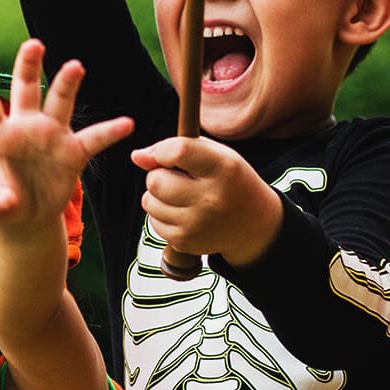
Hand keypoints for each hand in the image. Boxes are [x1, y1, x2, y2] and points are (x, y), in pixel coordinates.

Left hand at [0, 39, 132, 228]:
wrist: (27, 216)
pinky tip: (126, 124)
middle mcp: (25, 127)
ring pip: (60, 102)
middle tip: (33, 44)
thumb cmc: (3, 204)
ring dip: (66, 84)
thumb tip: (8, 200)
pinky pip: (94, 139)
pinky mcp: (73, 152)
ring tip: (75, 67)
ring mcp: (51, 136)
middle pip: (25, 90)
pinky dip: (110, 132)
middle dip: (28, 66)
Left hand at [130, 137, 283, 266]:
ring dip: (157, 196)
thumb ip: (177, 148)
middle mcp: (210, 199)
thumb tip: (137, 156)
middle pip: (156, 181)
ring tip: (181, 195)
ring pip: (149, 202)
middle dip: (157, 175)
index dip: (163, 151)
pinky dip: (161, 215)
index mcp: (223, 169)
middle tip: (175, 177)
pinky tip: (183, 212)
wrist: (252, 225)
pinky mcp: (185, 242)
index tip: (165, 155)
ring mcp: (197, 224)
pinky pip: (153, 222)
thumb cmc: (230, 182)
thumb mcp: (217, 156)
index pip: (179, 151)